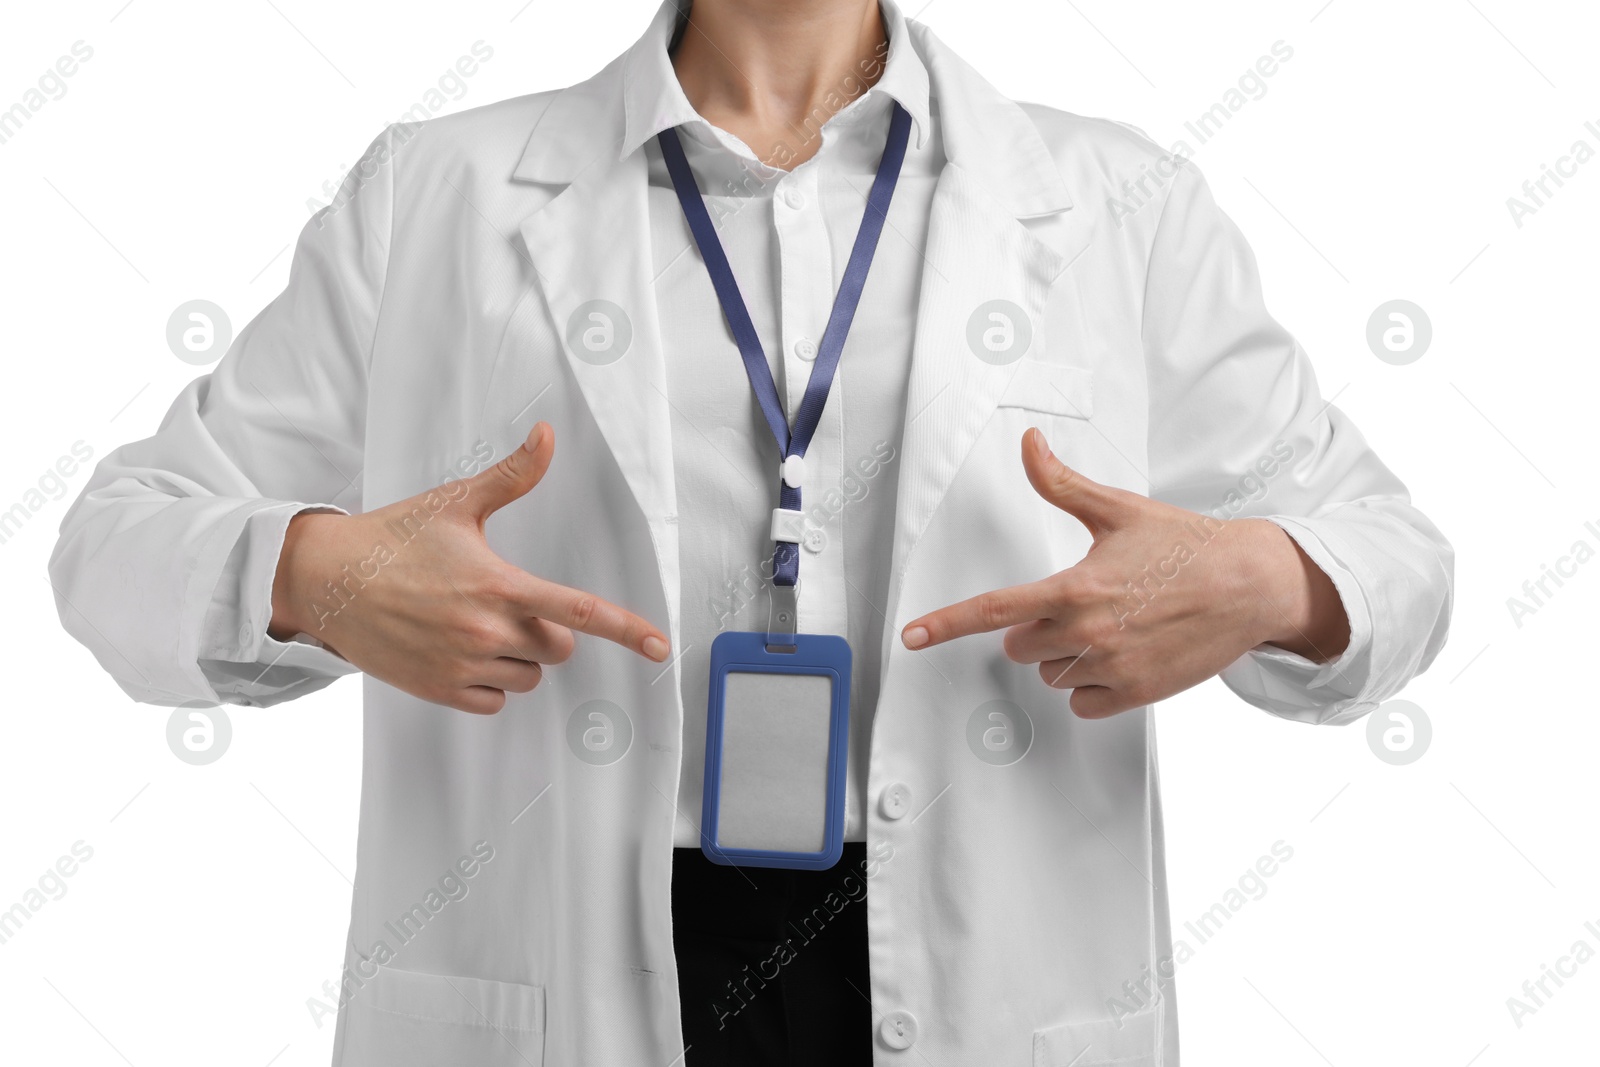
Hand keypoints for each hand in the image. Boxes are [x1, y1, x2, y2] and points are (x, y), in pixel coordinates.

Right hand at [269, 423, 669, 713]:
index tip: (660, 647)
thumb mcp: (456, 502)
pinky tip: (460, 652)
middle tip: (506, 602)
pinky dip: (489, 683)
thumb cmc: (392, 539)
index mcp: (500, 585)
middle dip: (546, 629)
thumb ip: (511, 475)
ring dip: (517, 658)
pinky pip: (494, 700)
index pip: (581, 612)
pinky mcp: (440, 690)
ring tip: (473, 624)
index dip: (628, 630)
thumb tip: (546, 436)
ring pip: (528, 676)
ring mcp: (462, 665)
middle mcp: (486, 630)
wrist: (326, 580)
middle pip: (559, 648)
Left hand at [900, 428, 1348, 717]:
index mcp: (1075, 587)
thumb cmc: (1186, 546)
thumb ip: (1062, 483)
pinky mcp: (1136, 694)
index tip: (912, 637)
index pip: (994, 610)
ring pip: (1051, 675)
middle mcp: (1088, 632)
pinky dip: (1091, 687)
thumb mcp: (1119, 510)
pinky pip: (1083, 704)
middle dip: (1037, 628)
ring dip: (1065, 658)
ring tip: (1112, 626)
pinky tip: (1120, 657)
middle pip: (1020, 646)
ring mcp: (1112, 667)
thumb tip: (1030, 444)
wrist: (1251, 585)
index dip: (946, 624)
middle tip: (1080, 603)